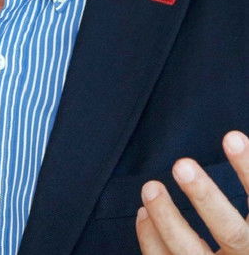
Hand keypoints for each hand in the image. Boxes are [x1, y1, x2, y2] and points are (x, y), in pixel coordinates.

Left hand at [136, 131, 248, 253]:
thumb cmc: (246, 236)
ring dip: (166, 218)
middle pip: (229, 232)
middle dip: (205, 197)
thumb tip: (235, 139)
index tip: (231, 137)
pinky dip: (150, 238)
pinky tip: (143, 213)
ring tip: (151, 187)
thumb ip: (247, 184)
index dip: (248, 168)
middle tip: (182, 165)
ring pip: (189, 251)